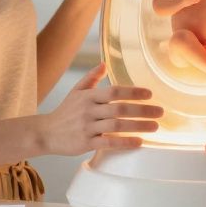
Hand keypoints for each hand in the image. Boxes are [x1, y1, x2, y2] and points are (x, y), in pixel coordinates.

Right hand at [40, 64, 162, 155]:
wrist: (45, 133)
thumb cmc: (64, 112)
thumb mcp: (76, 92)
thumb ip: (91, 78)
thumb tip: (103, 63)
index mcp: (88, 96)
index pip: (114, 91)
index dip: (133, 92)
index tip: (150, 94)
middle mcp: (88, 110)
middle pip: (119, 108)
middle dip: (142, 110)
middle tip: (160, 112)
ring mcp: (87, 127)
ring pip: (116, 125)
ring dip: (138, 126)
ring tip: (155, 126)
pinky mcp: (85, 143)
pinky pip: (108, 142)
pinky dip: (125, 142)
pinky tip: (138, 142)